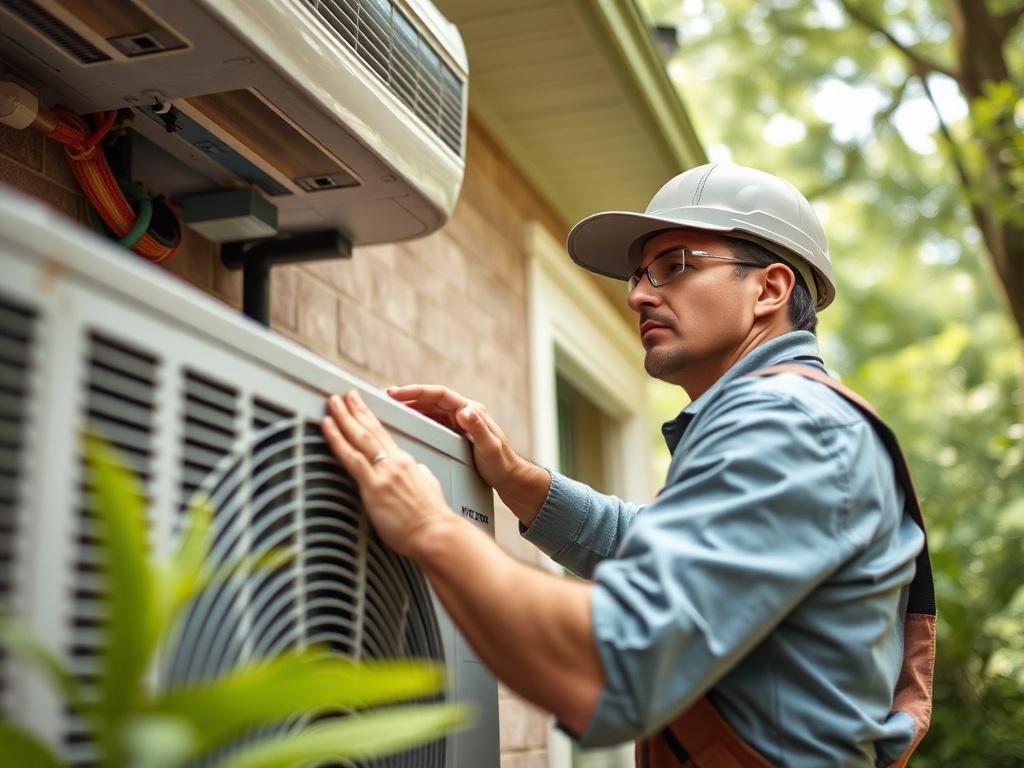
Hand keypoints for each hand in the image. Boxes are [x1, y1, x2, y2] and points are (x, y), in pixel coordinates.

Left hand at [321, 390, 449, 558]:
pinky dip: (337, 439)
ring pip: (359, 437)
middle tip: (342, 395)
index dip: (368, 416)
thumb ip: (418, 476)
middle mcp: (394, 462)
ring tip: (331, 403)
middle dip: (353, 409)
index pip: (382, 433)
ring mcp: (383, 473)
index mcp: (405, 462)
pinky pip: (351, 458)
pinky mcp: (374, 487)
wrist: (436, 533)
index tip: (358, 405)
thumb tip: (416, 472)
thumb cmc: (432, 517)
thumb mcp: (428, 487)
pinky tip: (327, 428)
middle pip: (369, 429)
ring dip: (342, 417)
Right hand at [386, 385, 521, 491]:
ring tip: (392, 407)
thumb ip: (478, 428)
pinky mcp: (456, 434)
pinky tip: (407, 423)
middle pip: (432, 399)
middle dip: (410, 396)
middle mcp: (465, 413)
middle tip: (388, 397)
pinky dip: (418, 420)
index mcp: (471, 410)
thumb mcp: (489, 447)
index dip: (418, 391)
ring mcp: (460, 423)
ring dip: (412, 407)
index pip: (440, 395)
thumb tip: (465, 410)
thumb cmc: (502, 464)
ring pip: (431, 409)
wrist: (510, 478)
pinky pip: (433, 422)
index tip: (398, 392)